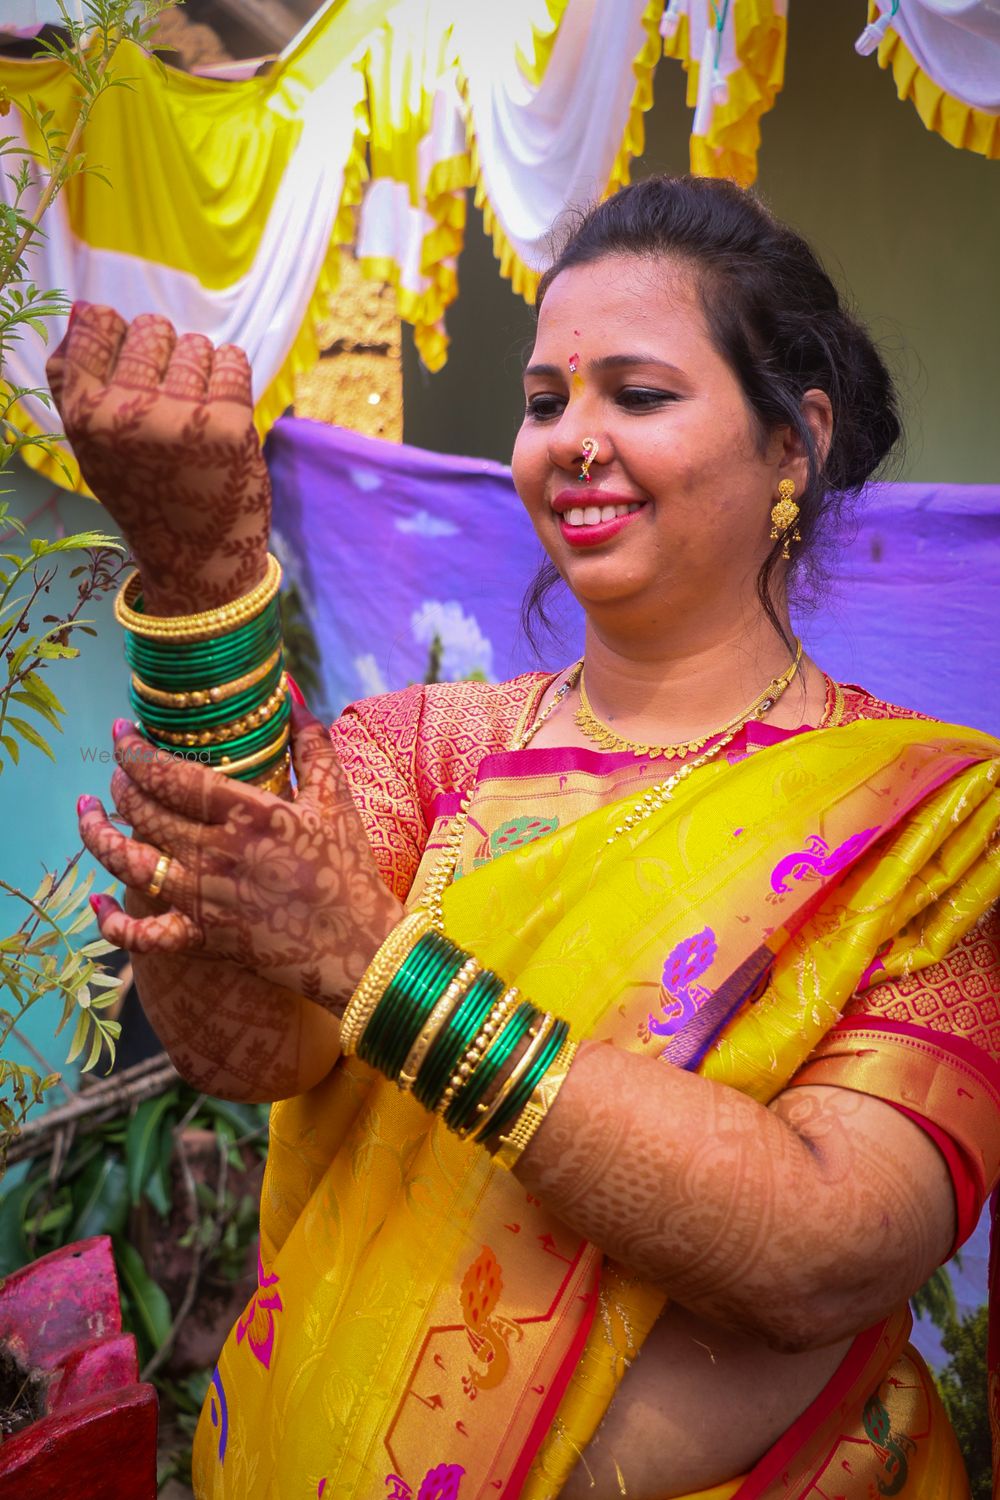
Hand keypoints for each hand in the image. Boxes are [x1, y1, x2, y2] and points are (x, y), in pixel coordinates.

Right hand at [46, 302, 270, 613]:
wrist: (198, 560)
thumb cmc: (145, 494)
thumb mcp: (92, 448)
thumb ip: (76, 384)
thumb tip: (80, 313)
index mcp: (83, 415)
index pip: (95, 324)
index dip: (119, 336)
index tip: (135, 369)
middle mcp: (125, 414)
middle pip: (150, 329)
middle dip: (165, 354)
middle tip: (172, 401)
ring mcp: (178, 419)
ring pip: (194, 344)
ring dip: (201, 369)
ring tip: (197, 413)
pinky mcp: (227, 425)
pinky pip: (232, 361)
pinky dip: (232, 376)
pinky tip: (224, 411)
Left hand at [78, 703, 403, 1011]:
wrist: (357, 948)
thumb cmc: (349, 871)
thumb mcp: (337, 800)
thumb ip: (312, 745)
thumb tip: (290, 698)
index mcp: (247, 816)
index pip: (172, 776)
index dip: (137, 751)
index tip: (122, 731)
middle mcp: (215, 855)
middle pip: (143, 812)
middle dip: (120, 783)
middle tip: (118, 768)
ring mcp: (203, 899)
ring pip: (128, 863)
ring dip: (97, 834)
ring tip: (86, 812)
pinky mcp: (201, 939)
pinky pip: (141, 935)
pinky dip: (110, 920)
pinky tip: (95, 899)